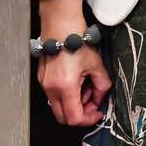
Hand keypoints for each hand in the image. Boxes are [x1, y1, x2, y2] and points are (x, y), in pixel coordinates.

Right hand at [36, 0, 111, 126]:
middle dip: (80, 112)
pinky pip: (54, 95)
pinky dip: (66, 94)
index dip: (88, 118)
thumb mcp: (97, 64)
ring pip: (58, 106)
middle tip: (92, 99)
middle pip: (63, 117)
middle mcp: (51, 89)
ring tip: (86, 85)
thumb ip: (102, 84)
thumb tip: (101, 97)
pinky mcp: (42, 79)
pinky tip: (76, 80)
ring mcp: (44, 84)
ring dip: (74, 102)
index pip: (74, 117)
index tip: (98, 112)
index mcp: (65, 87)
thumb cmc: (77, 41)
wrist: (61, 27)